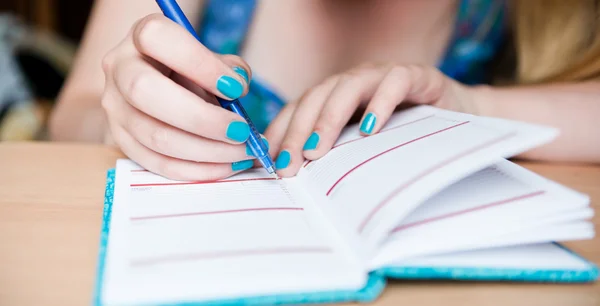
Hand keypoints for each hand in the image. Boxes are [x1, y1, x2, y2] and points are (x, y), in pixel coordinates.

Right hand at [101, 14, 259, 180]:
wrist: (165, 85)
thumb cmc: (193, 70)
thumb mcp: (211, 58)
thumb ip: (229, 68)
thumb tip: (239, 85)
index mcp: (142, 36)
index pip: (158, 39)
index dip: (200, 65)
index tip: (236, 89)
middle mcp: (118, 68)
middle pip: (145, 92)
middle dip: (202, 118)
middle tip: (240, 131)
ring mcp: (115, 108)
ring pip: (154, 136)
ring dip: (206, 151)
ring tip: (241, 152)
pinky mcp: (121, 140)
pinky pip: (157, 163)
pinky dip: (196, 170)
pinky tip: (226, 166)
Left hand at [264, 63, 475, 176]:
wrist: (458, 118)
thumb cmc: (406, 136)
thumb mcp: (364, 148)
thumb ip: (336, 153)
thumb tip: (297, 178)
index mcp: (337, 95)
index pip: (300, 108)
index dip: (283, 132)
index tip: (271, 163)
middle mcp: (356, 82)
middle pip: (317, 96)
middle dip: (299, 130)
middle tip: (289, 163)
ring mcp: (384, 75)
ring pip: (348, 87)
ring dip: (328, 118)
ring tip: (318, 150)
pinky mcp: (417, 76)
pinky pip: (395, 82)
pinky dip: (381, 102)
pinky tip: (369, 127)